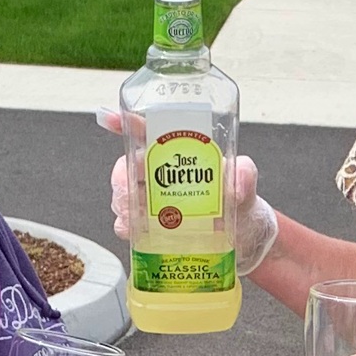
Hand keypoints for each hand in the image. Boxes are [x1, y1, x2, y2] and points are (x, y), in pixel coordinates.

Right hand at [97, 108, 276, 272]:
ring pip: (123, 194)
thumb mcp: (245, 184)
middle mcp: (161, 175)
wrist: (242, 236)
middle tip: (132, 191)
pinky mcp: (151, 226)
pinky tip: (133, 230)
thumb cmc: (239, 201)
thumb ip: (245, 175)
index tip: (110, 119)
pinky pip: (128, 223)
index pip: (148, 133)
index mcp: (179, 155)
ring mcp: (153, 200)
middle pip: (127, 166)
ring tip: (135, 214)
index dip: (126, 124)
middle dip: (123, 178)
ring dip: (123, 202)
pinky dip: (126, 227)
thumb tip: (239, 177)